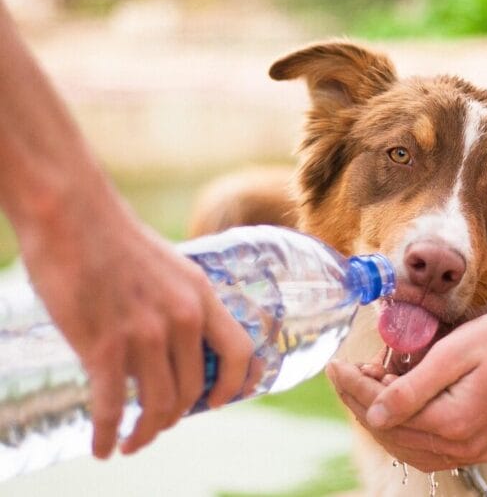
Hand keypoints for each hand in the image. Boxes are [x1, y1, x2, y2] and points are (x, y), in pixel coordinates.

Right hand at [17, 197, 253, 457]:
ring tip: (133, 441)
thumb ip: (179, 302)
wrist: (72, 214)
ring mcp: (145, 333)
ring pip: (159, 404)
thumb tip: (176, 341)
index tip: (220, 402)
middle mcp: (182, 317)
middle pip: (194, 389)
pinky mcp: (103, 345)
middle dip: (177, 416)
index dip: (236, 385)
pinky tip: (103, 447)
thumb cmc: (114, 238)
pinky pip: (113, 407)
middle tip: (159, 424)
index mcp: (201, 295)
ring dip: (147, 432)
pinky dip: (108, 434)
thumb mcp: (169, 267)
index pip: (239, 352)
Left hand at [327, 309, 486, 471]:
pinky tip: (394, 407)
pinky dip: (405, 430)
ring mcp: (472, 451)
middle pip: (393, 434)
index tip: (335, 366)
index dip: (355, 388)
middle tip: (346, 373)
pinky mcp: (479, 446)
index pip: (386, 413)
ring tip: (368, 385)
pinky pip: (428, 450)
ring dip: (381, 418)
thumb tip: (373, 414)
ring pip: (407, 447)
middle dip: (362, 402)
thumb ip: (411, 388)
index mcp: (454, 423)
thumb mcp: (453, 353)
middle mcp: (462, 447)